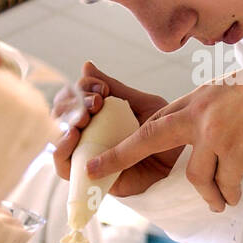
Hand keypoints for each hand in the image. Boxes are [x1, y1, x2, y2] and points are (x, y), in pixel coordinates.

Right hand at [52, 61, 180, 196]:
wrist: (183, 157)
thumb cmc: (166, 131)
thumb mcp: (140, 104)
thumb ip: (114, 88)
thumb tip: (86, 66)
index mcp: (99, 117)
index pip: (74, 99)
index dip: (81, 90)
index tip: (102, 89)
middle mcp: (90, 136)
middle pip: (61, 117)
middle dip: (72, 105)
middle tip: (95, 104)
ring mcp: (89, 156)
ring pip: (59, 141)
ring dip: (66, 125)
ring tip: (83, 118)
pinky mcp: (91, 176)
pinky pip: (65, 168)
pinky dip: (61, 152)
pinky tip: (73, 137)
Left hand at [86, 54, 242, 211]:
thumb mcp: (240, 89)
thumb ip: (219, 109)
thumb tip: (213, 132)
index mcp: (201, 97)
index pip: (160, 118)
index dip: (137, 136)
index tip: (114, 147)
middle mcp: (201, 114)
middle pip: (149, 137)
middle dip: (118, 155)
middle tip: (93, 172)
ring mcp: (215, 134)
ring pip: (196, 177)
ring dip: (210, 194)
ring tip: (222, 202)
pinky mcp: (235, 154)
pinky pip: (225, 186)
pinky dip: (231, 195)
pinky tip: (239, 196)